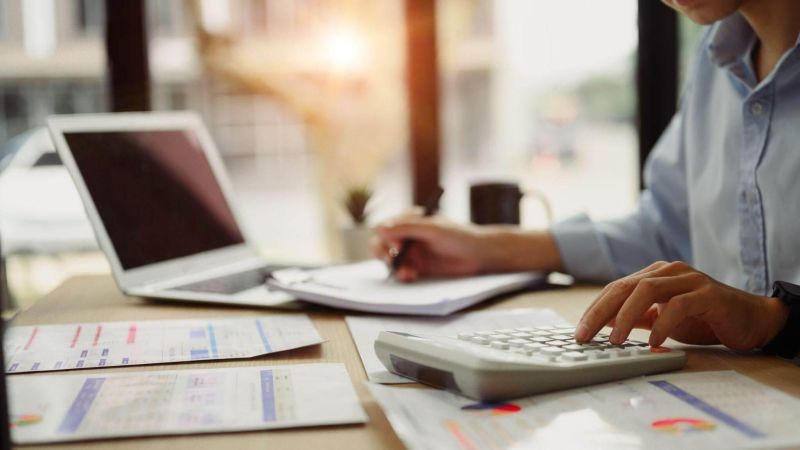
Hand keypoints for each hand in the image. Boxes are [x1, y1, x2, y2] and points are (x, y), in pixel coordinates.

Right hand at [372, 212, 562, 281]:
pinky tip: (411, 277)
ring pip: (391, 260)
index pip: (385, 227)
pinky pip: (402, 272)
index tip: (397, 246)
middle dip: (384, 254)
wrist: (480, 254)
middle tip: (393, 261)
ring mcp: (412, 251)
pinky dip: (403, 275)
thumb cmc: (459, 236)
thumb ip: (407, 228)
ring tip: (407, 274)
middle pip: (382, 244)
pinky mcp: (418, 267)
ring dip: (394, 267)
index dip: (386, 237)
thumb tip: (380, 227)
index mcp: (410, 220)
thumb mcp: (433, 229)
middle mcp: (408, 235)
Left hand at [575, 261, 788, 350]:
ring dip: (626, 316)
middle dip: (600, 311)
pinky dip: (663, 323)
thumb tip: (605, 325)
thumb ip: (639, 317)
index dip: (595, 309)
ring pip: (647, 290)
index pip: (616, 288)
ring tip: (615, 340)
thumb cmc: (705, 319)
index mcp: (655, 274)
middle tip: (585, 334)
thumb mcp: (663, 318)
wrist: (751, 319)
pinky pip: (679, 305)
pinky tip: (654, 340)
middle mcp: (669, 271)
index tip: (579, 331)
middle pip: (625, 286)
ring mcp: (689, 279)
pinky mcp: (708, 294)